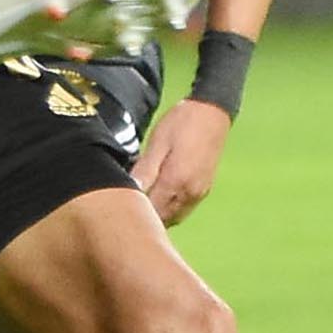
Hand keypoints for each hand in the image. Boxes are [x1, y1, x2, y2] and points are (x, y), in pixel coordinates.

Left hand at [137, 97, 230, 224]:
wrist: (213, 113)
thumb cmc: (181, 123)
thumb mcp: (158, 142)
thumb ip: (145, 170)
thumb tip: (130, 190)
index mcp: (175, 181)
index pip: (152, 211)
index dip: (135, 213)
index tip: (120, 206)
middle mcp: (189, 193)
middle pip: (164, 219)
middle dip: (146, 217)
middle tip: (127, 206)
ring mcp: (199, 193)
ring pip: (175, 217)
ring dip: (159, 215)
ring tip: (142, 202)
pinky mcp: (204, 189)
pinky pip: (184, 209)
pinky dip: (171, 210)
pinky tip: (160, 198)